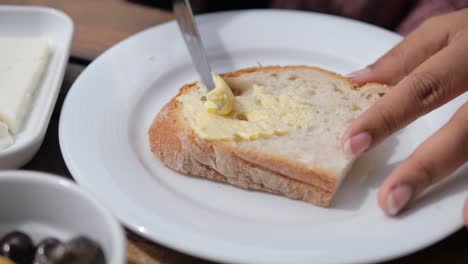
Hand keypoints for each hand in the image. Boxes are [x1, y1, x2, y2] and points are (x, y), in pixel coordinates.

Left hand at [343, 9, 467, 222]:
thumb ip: (402, 59)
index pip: (420, 87)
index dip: (385, 117)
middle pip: (463, 127)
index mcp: (465, 49)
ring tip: (458, 218)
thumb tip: (354, 82)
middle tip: (390, 198)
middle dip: (426, 165)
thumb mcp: (444, 33)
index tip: (350, 144)